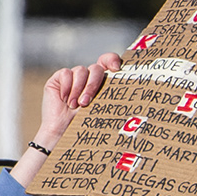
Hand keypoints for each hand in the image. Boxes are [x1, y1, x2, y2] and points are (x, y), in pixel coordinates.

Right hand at [20, 60, 114, 185]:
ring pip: (80, 70)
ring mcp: (73, 77)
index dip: (112, 60)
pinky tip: (65, 100)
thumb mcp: (103, 111)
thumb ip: (113, 98)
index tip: (116, 68)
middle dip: (93, 84)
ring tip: (74, 106)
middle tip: (86, 102)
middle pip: (96, 68)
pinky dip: (66, 87)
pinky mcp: (59, 79)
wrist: (63, 135)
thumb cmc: (86, 127)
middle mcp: (88, 77)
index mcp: (102, 83)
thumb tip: (137, 94)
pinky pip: (65, 73)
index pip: (109, 62)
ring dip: (78, 89)